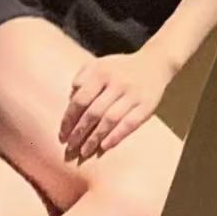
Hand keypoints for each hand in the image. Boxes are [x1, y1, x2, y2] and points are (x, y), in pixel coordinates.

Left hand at [58, 49, 176, 159]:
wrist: (154, 63)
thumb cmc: (120, 68)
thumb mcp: (99, 64)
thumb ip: (82, 77)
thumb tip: (70, 99)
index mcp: (101, 72)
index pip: (80, 99)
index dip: (69, 119)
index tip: (62, 134)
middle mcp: (117, 83)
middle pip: (94, 112)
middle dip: (79, 132)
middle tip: (70, 147)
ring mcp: (133, 94)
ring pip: (110, 120)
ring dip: (95, 138)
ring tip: (84, 151)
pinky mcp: (146, 105)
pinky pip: (129, 124)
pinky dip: (116, 136)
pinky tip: (104, 147)